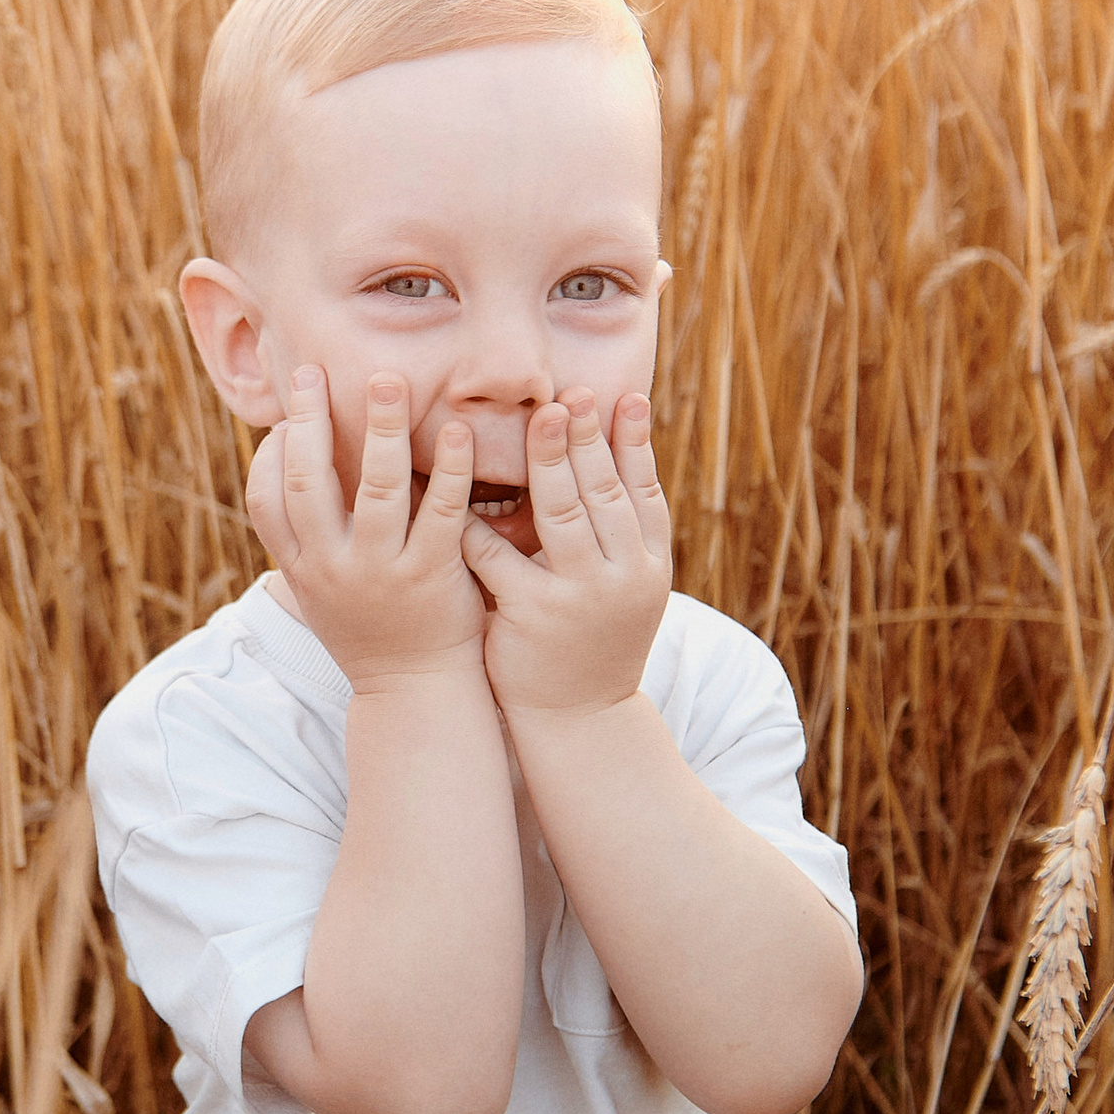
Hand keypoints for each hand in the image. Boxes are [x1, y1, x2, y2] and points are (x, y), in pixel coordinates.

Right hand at [245, 368, 487, 694]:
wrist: (416, 695)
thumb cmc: (372, 632)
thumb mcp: (323, 592)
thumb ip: (308, 540)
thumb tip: (294, 471)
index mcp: (301, 570)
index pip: (264, 501)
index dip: (271, 454)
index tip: (287, 416)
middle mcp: (331, 568)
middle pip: (310, 482)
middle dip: (311, 421)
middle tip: (315, 371)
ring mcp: (381, 573)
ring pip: (376, 488)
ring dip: (382, 429)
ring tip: (390, 381)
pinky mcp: (432, 577)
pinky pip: (441, 511)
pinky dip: (449, 468)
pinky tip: (459, 431)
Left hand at [459, 390, 672, 719]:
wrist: (582, 720)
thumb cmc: (595, 639)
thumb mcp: (626, 585)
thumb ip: (618, 531)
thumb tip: (607, 454)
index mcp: (649, 564)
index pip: (644, 489)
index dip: (633, 441)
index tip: (622, 395)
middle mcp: (624, 576)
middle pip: (604, 491)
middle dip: (587, 437)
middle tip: (570, 393)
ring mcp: (581, 596)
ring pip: (565, 513)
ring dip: (551, 461)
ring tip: (539, 418)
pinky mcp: (535, 615)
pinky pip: (502, 557)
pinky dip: (483, 522)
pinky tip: (464, 486)